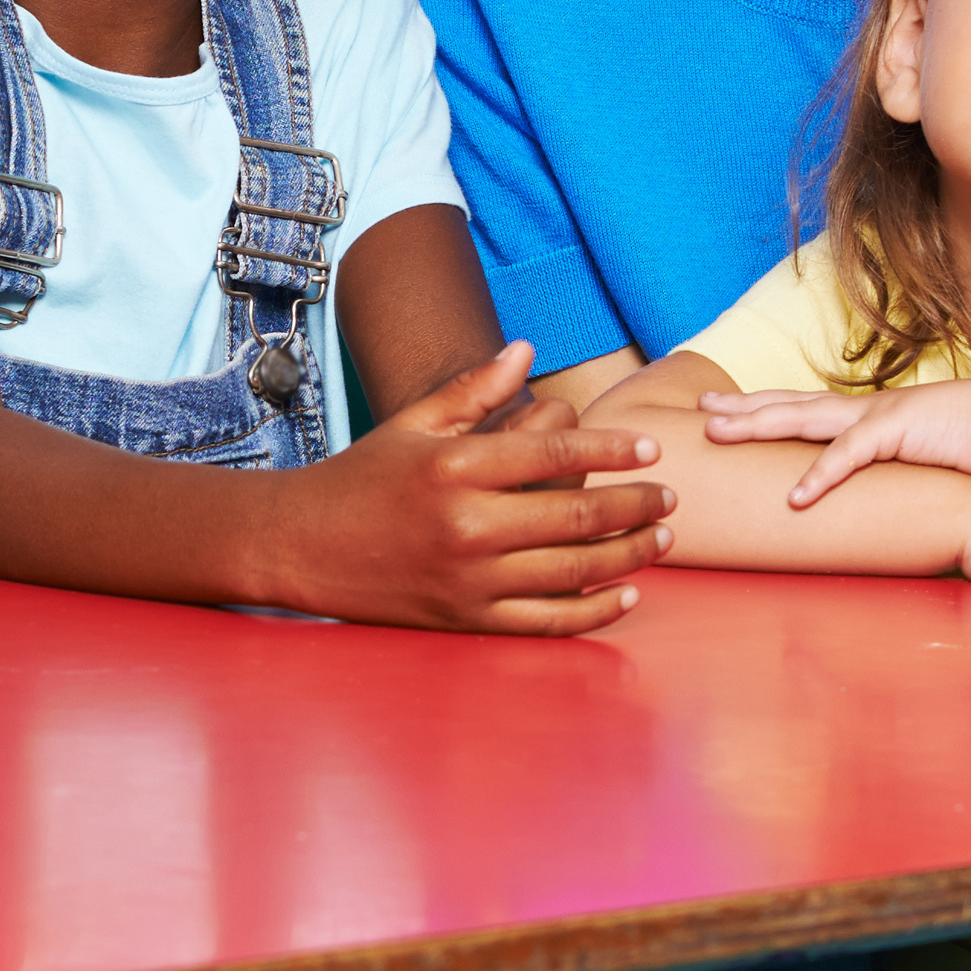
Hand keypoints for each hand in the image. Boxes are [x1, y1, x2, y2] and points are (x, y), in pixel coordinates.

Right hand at [267, 341, 671, 634]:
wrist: (299, 547)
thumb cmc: (362, 478)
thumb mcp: (412, 424)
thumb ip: (475, 389)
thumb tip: (528, 349)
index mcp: (455, 468)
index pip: (554, 451)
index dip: (612, 447)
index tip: (651, 448)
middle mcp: (465, 525)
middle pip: (576, 514)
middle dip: (636, 504)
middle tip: (671, 496)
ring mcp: (467, 579)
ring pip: (573, 571)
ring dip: (629, 554)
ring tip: (662, 538)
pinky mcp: (465, 619)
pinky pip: (546, 621)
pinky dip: (594, 611)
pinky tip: (626, 594)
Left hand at [701, 379, 970, 503]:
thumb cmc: (964, 444)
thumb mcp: (910, 457)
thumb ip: (881, 472)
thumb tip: (858, 496)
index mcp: (861, 415)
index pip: (798, 407)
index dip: (758, 406)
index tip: (719, 407)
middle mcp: (859, 410)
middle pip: (786, 404)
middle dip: (740, 406)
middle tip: (698, 411)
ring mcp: (874, 417)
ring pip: (802, 418)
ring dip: (757, 424)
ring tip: (718, 433)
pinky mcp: (896, 432)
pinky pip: (849, 456)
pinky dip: (821, 476)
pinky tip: (795, 497)